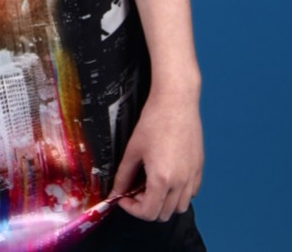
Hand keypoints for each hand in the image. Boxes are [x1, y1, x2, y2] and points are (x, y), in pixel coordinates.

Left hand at [109, 87, 202, 221]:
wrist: (176, 102)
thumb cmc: (154, 121)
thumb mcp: (133, 149)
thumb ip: (124, 175)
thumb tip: (116, 191)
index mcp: (162, 179)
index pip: (148, 212)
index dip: (132, 209)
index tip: (124, 198)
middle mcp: (181, 183)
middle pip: (164, 214)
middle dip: (146, 206)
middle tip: (134, 191)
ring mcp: (192, 176)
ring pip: (180, 207)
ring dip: (164, 203)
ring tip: (151, 185)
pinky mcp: (199, 168)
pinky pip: (191, 193)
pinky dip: (179, 193)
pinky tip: (168, 177)